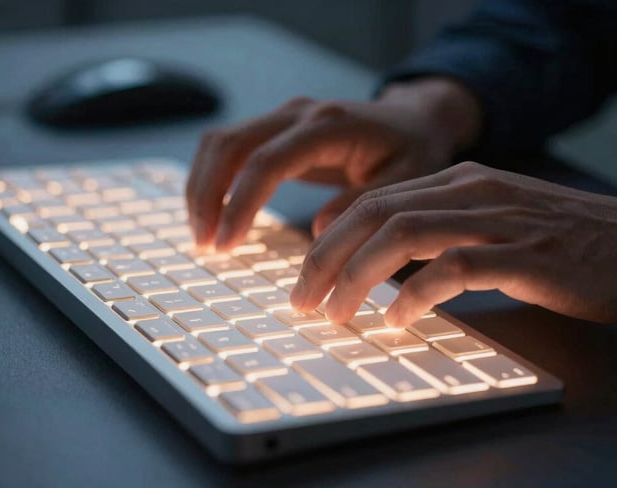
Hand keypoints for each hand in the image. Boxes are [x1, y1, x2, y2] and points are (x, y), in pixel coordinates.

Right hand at [186, 77, 481, 249]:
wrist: (413, 120)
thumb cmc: (413, 151)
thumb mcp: (406, 180)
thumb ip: (363, 203)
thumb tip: (320, 232)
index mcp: (328, 126)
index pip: (266, 162)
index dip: (239, 204)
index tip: (226, 244)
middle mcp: (298, 113)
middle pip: (229, 145)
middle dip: (207, 196)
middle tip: (204, 245)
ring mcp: (283, 117)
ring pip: (220, 143)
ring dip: (202, 188)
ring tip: (203, 235)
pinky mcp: (276, 129)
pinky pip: (229, 148)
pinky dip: (212, 180)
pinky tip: (214, 214)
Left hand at [290, 161, 616, 324]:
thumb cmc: (571, 243)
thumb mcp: (496, 223)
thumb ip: (445, 234)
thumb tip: (388, 267)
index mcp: (460, 182)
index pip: (374, 201)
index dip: (331, 238)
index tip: (307, 273)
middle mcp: (472, 192)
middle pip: (374, 215)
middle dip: (327, 259)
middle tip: (301, 300)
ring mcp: (498, 220)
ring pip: (403, 235)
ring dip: (357, 277)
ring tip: (334, 314)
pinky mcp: (525, 255)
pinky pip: (453, 269)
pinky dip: (415, 295)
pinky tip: (396, 320)